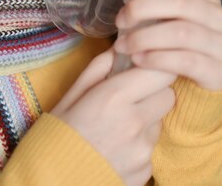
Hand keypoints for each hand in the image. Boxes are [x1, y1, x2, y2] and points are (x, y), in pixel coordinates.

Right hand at [52, 48, 175, 185]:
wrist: (53, 180)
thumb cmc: (57, 133)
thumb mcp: (71, 93)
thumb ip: (99, 67)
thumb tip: (119, 49)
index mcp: (114, 97)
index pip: (160, 72)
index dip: (154, 67)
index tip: (143, 67)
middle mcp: (135, 123)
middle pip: (168, 94)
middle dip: (154, 91)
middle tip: (132, 95)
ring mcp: (143, 150)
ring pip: (160, 121)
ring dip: (146, 118)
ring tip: (118, 126)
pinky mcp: (146, 172)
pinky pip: (152, 147)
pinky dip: (140, 143)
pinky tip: (117, 146)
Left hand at [114, 0, 221, 90]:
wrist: (195, 79)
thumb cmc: (177, 35)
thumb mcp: (173, 4)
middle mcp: (221, 17)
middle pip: (182, 2)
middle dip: (143, 8)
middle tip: (120, 19)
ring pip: (181, 32)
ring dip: (144, 37)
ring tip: (122, 44)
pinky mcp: (219, 72)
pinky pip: (186, 60)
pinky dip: (157, 58)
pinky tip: (138, 58)